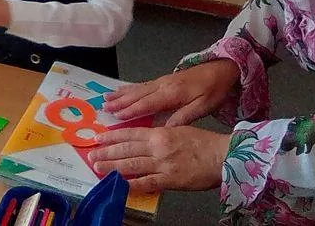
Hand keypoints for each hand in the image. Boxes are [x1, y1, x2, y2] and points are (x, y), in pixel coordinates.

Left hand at [89, 126, 228, 193]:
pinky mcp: (170, 180)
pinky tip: (120, 185)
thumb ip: (159, 134)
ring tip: (98, 168)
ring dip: (112, 167)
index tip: (98, 138)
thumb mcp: (178, 130)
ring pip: (131, 165)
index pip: (129, 133)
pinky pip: (147, 183)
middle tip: (91, 155)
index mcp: (159, 133)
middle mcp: (157, 147)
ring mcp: (162, 164)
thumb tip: (143, 138)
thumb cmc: (204, 142)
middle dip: (106, 152)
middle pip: (126, 149)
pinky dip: (132, 184)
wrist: (223, 156)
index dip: (112, 136)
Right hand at [103, 60, 238, 125]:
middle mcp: (163, 85)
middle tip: (105, 108)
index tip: (117, 116)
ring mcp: (162, 81)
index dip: (132, 110)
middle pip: (138, 94)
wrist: (220, 69)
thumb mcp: (203, 107)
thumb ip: (184, 117)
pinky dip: (129, 88)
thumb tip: (165, 129)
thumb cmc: (213, 90)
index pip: (149, 103)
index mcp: (173, 93)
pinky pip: (142, 84)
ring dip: (121, 94)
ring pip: (138, 88)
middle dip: (121, 102)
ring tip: (106, 100)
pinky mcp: (163, 80)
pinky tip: (121, 90)